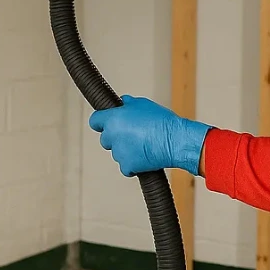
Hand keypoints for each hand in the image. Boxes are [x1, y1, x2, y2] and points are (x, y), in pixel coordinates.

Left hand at [89, 95, 210, 176]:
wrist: (174, 141)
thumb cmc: (162, 122)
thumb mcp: (144, 104)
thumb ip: (128, 103)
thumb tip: (123, 102)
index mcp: (114, 119)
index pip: (95, 121)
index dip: (100, 121)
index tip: (104, 123)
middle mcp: (113, 136)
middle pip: (105, 139)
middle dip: (115, 137)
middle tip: (130, 134)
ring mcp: (119, 153)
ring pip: (117, 152)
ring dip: (125, 150)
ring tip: (143, 144)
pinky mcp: (127, 166)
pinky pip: (125, 166)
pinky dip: (133, 164)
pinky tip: (144, 156)